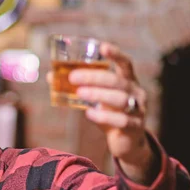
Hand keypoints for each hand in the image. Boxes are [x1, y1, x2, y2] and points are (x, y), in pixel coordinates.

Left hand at [47, 43, 155, 183]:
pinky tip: (89, 113)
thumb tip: (51, 76)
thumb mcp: (96, 99)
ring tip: (79, 93)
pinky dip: (103, 115)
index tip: (102, 47)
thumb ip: (79, 87)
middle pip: (116, 81)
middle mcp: (136, 92)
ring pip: (120, 99)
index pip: (125, 63)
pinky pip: (121, 120)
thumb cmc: (110, 114)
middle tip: (73, 78)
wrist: (127, 142)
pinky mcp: (135, 127)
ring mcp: (138, 109)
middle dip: (94, 77)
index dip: (115, 54)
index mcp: (128, 81)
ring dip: (98, 94)